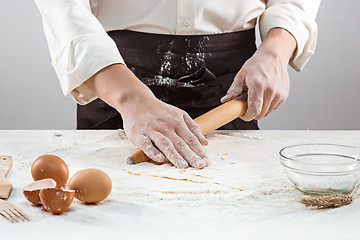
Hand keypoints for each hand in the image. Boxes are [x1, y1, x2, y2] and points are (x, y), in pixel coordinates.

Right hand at [84, 64, 208, 168]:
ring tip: (183, 166)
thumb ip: (192, 127)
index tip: (206, 162)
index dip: (199, 151)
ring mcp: (152, 130)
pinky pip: (146, 144)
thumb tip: (205, 143)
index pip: (191, 139)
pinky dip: (153, 151)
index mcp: (177, 122)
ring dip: (174, 155)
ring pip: (165, 144)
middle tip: (200, 166)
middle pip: (180, 143)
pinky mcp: (138, 135)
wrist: (136, 101)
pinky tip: (160, 159)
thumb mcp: (179, 114)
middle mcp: (166, 126)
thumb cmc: (159, 111)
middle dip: (191, 156)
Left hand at [221, 28, 295, 120]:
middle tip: (247, 104)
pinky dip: (267, 105)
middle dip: (252, 112)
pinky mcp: (284, 95)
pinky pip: (273, 107)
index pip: (254, 110)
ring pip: (267, 112)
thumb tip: (225, 101)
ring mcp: (279, 93)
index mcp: (258, 85)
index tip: (243, 114)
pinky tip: (264, 94)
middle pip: (260, 114)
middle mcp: (270, 90)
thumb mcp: (241, 75)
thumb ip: (234, 90)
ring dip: (260, 109)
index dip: (247, 116)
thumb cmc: (257, 64)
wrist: (273, 56)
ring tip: (256, 96)